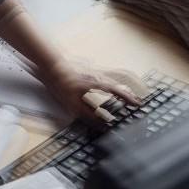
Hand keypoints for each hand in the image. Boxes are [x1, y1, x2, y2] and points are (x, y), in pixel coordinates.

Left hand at [30, 57, 145, 123]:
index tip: (138, 104)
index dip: (128, 98)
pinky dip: (111, 84)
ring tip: (126, 97)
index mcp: (97, 83)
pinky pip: (104, 77)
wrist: (51, 64)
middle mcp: (98, 76)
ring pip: (112, 80)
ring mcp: (94, 71)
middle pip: (118, 85)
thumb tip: (100, 124)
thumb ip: (87, 114)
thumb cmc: (61, 82)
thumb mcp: (72, 103)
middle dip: (128, 94)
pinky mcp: (88, 70)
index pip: (117, 91)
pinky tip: (109, 88)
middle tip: (136, 102)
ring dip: (120, 89)